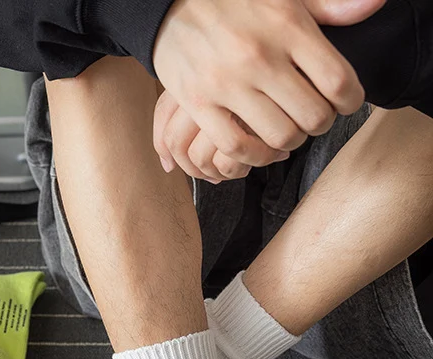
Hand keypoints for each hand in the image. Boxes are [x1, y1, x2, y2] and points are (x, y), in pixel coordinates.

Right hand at [152, 0, 386, 181]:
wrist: (171, 3)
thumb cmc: (235, 1)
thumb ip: (329, 6)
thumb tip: (374, 4)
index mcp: (287, 26)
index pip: (337, 81)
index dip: (351, 101)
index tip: (347, 103)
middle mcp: (258, 56)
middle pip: (311, 115)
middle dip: (320, 124)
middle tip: (314, 118)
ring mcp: (226, 83)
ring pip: (278, 136)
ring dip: (291, 142)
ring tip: (288, 132)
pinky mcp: (198, 103)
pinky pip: (235, 146)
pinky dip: (254, 156)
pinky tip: (260, 149)